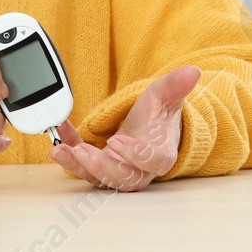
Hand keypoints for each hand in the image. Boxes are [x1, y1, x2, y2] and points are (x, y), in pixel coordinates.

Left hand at [50, 66, 200, 191]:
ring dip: (78, 166)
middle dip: (100, 167)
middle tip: (81, 152)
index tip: (117, 140)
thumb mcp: (165, 96)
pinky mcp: (100, 168)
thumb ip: (175, 86)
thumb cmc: (158, 116)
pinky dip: (68, 153)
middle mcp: (139, 169)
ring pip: (100, 178)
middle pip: (123, 178)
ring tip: (60, 150)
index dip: (135, 154)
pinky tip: (59, 136)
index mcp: (161, 153)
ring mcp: (118, 170)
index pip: (152, 161)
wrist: (148, 127)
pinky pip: (82, 166)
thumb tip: (192, 72)